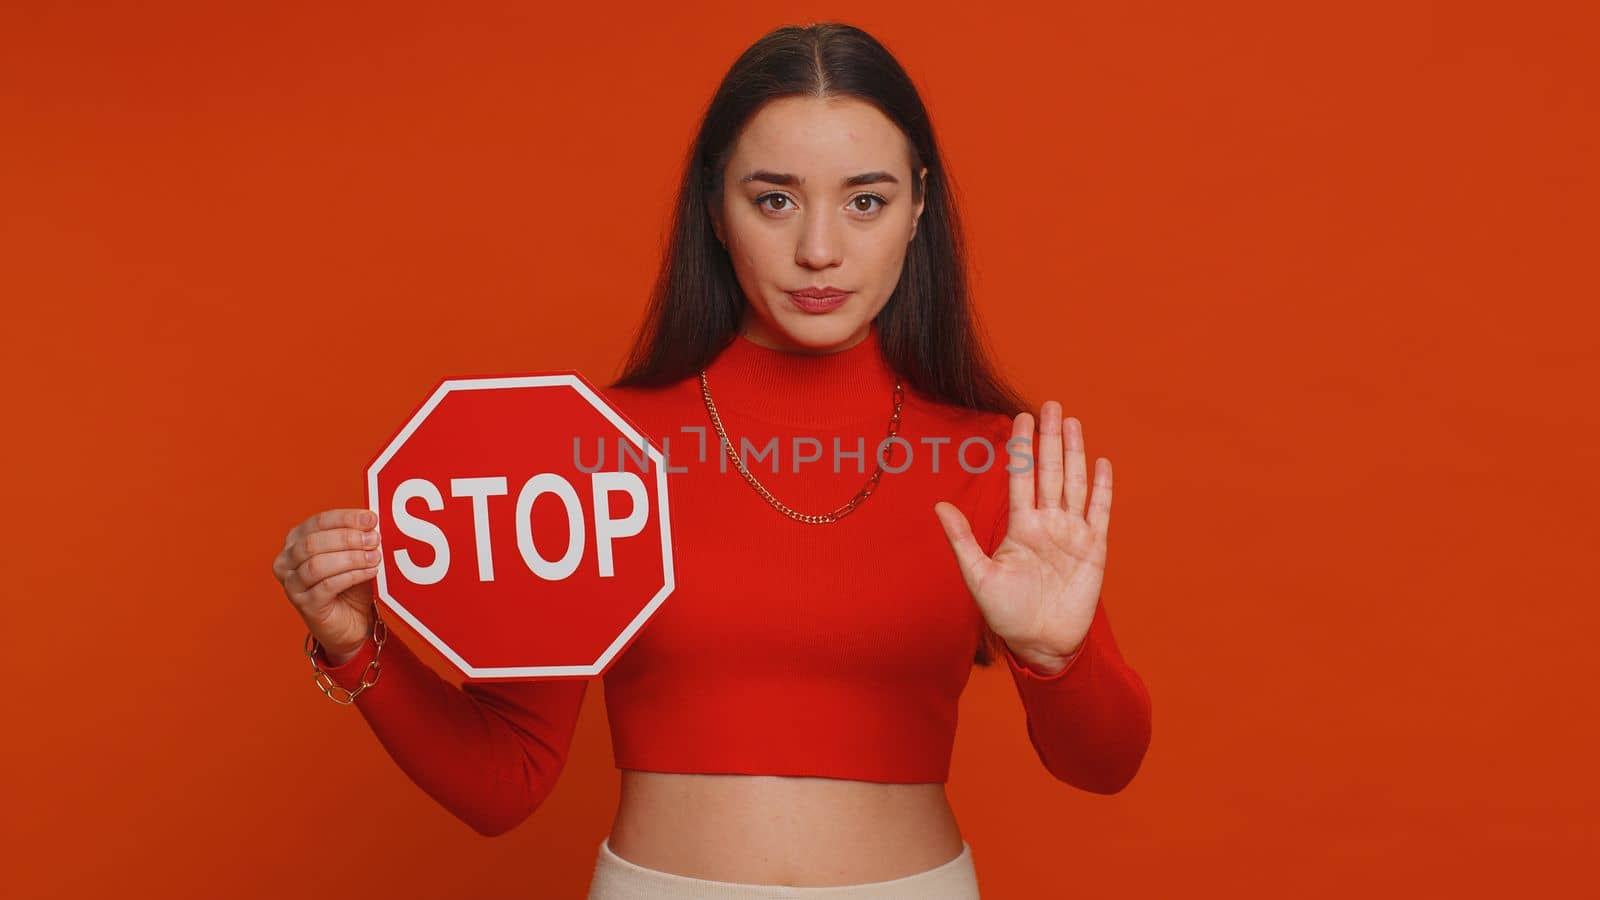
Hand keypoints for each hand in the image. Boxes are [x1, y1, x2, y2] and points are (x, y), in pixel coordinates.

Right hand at [272, 507, 382, 662]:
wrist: (351, 623)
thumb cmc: (349, 585)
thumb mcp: (354, 555)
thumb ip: (358, 537)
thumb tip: (371, 520)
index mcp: (296, 541)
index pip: (318, 522)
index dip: (346, 518)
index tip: (371, 518)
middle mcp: (286, 561)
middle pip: (313, 543)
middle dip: (347, 538)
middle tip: (374, 539)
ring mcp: (292, 585)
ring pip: (317, 565)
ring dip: (351, 558)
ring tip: (374, 557)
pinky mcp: (304, 605)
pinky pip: (327, 586)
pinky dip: (352, 576)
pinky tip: (370, 572)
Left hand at [934, 401, 1111, 672]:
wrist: (1040, 644)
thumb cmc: (1006, 614)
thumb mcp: (978, 576)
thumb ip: (962, 540)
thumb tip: (939, 506)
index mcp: (1020, 526)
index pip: (1022, 477)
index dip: (1022, 448)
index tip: (1020, 418)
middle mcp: (1047, 524)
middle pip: (1050, 472)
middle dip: (1050, 439)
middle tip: (1051, 406)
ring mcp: (1072, 534)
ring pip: (1074, 484)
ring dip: (1075, 454)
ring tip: (1073, 423)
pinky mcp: (1094, 549)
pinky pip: (1099, 512)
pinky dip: (1102, 488)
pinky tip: (1102, 463)